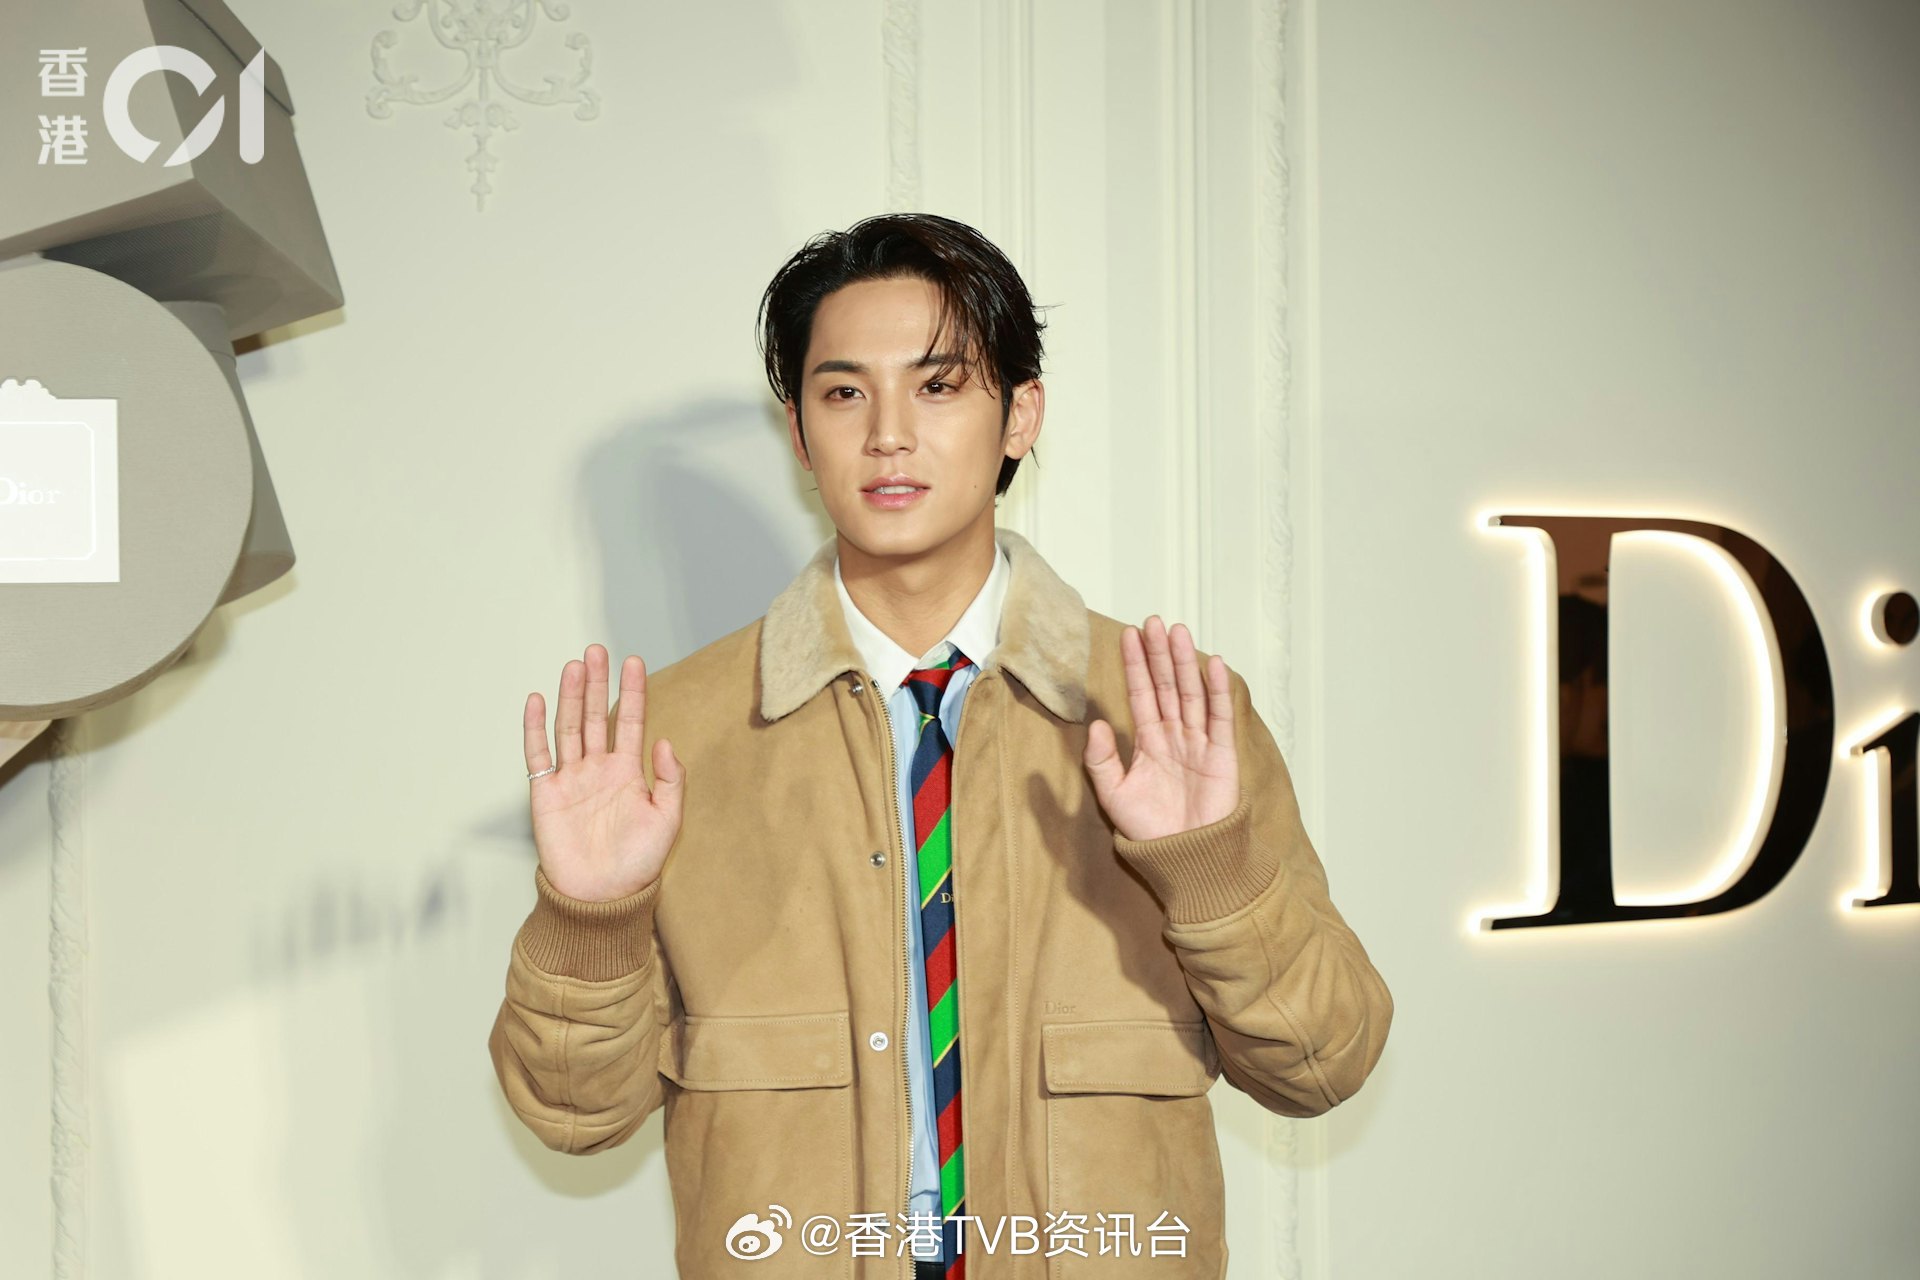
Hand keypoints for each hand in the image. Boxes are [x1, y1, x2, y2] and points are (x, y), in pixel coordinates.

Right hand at [522, 643, 683, 901]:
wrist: (601, 897)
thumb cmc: (637, 864)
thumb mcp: (668, 820)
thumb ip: (670, 780)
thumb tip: (665, 742)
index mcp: (629, 772)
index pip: (630, 721)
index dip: (632, 692)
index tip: (633, 661)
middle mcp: (599, 768)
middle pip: (596, 715)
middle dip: (597, 683)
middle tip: (597, 650)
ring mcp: (571, 778)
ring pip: (569, 727)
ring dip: (571, 696)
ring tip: (575, 665)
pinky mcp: (546, 793)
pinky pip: (538, 754)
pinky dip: (536, 727)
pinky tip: (539, 700)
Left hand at [1083, 616, 1238, 841]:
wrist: (1184, 859)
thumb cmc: (1149, 832)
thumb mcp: (1114, 796)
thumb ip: (1101, 761)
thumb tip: (1095, 723)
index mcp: (1148, 743)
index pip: (1141, 694)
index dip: (1135, 665)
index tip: (1129, 635)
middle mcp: (1174, 736)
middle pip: (1167, 686)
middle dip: (1159, 654)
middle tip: (1153, 622)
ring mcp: (1199, 743)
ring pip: (1191, 694)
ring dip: (1185, 663)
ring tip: (1178, 632)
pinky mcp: (1222, 755)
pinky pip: (1220, 718)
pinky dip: (1218, 691)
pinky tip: (1214, 665)